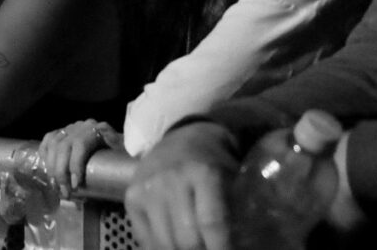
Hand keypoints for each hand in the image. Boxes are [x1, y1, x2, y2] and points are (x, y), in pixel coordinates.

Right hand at [39, 119, 122, 196]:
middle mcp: (82, 126)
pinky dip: (45, 152)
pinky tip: (47, 166)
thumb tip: (118, 156)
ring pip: (54, 144)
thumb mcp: (126, 153)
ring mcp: (71, 128)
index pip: (81, 144)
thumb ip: (121, 153)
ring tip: (55, 184)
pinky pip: (49, 139)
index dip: (75, 165)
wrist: (119, 145)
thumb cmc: (122, 153)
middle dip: (61, 171)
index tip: (75, 185)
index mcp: (98, 129)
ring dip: (51, 166)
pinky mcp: (63, 131)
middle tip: (64, 191)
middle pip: (63, 146)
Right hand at [124, 122, 239, 249]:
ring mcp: (147, 189)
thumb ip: (236, 209)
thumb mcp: (232, 177)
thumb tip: (245, 244)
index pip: (212, 222)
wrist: (180, 137)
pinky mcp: (131, 198)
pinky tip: (175, 245)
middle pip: (187, 238)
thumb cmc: (213, 162)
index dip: (223, 247)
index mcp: (202, 172)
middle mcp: (171, 179)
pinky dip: (162, 248)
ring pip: (165, 243)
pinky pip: (146, 239)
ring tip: (195, 248)